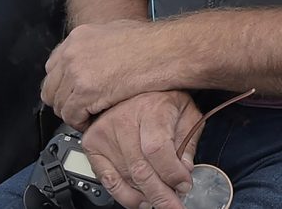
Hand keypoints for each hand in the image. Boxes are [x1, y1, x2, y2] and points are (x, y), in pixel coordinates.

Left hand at [42, 19, 172, 128]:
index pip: (53, 66)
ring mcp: (76, 71)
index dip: (62, 84)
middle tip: (79, 109)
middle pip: (50, 87)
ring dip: (73, 114)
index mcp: (78, 37)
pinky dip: (81, 123)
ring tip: (89, 117)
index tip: (71, 93)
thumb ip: (96, 45)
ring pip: (59, 104)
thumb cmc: (149, 43)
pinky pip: (71, 115)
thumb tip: (95, 57)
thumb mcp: (114, 32)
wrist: (163, 51)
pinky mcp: (85, 91)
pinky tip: (94, 121)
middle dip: (64, 101)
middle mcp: (72, 52)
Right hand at [80, 91, 202, 208]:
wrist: (134, 85)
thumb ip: (189, 139)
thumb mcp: (186, 110)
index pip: (157, 149)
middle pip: (141, 169)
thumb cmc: (162, 98)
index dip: (172, 173)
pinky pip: (107, 179)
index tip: (184, 185)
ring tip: (160, 202)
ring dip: (146, 197)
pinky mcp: (92, 143)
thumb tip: (185, 168)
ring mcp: (104, 132)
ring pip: (126, 178)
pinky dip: (125, 195)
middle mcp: (123, 119)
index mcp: (150, 108)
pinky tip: (140, 200)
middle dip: (161, 195)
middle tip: (174, 205)